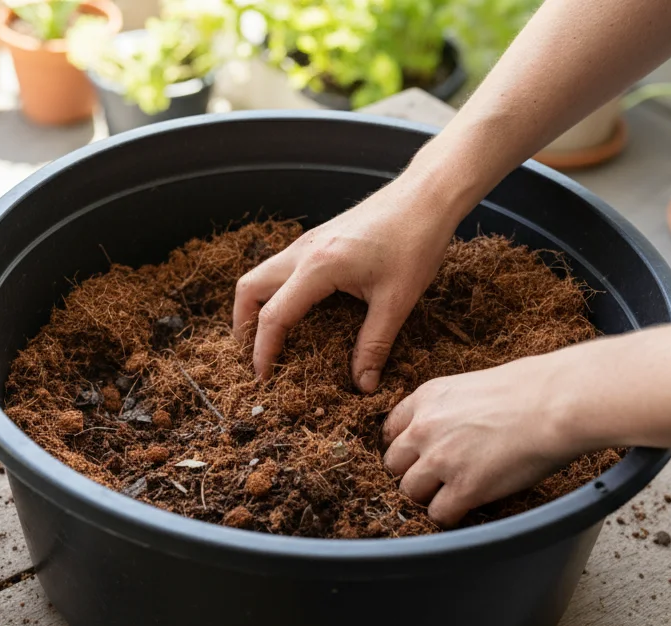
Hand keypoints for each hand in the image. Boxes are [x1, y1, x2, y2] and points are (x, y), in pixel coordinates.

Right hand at [232, 177, 455, 392]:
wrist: (426, 196)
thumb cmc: (415, 241)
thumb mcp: (397, 300)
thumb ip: (375, 345)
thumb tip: (363, 384)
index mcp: (318, 267)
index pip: (274, 315)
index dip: (263, 351)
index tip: (264, 378)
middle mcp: (303, 252)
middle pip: (248, 289)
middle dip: (244, 325)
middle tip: (256, 356)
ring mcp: (308, 242)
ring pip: (261, 275)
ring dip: (257, 307)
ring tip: (271, 338)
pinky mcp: (318, 239)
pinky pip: (282, 268)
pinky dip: (276, 293)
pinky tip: (298, 311)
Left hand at [381, 354, 587, 526]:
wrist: (557, 402)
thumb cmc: (532, 389)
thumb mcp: (474, 384)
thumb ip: (452, 409)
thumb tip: (457, 427)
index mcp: (427, 397)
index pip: (391, 430)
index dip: (406, 448)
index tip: (417, 457)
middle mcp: (425, 428)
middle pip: (394, 464)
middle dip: (412, 473)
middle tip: (434, 479)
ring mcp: (441, 460)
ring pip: (410, 492)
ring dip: (429, 497)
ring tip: (452, 496)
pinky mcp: (464, 488)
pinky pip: (439, 514)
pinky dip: (450, 517)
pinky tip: (467, 509)